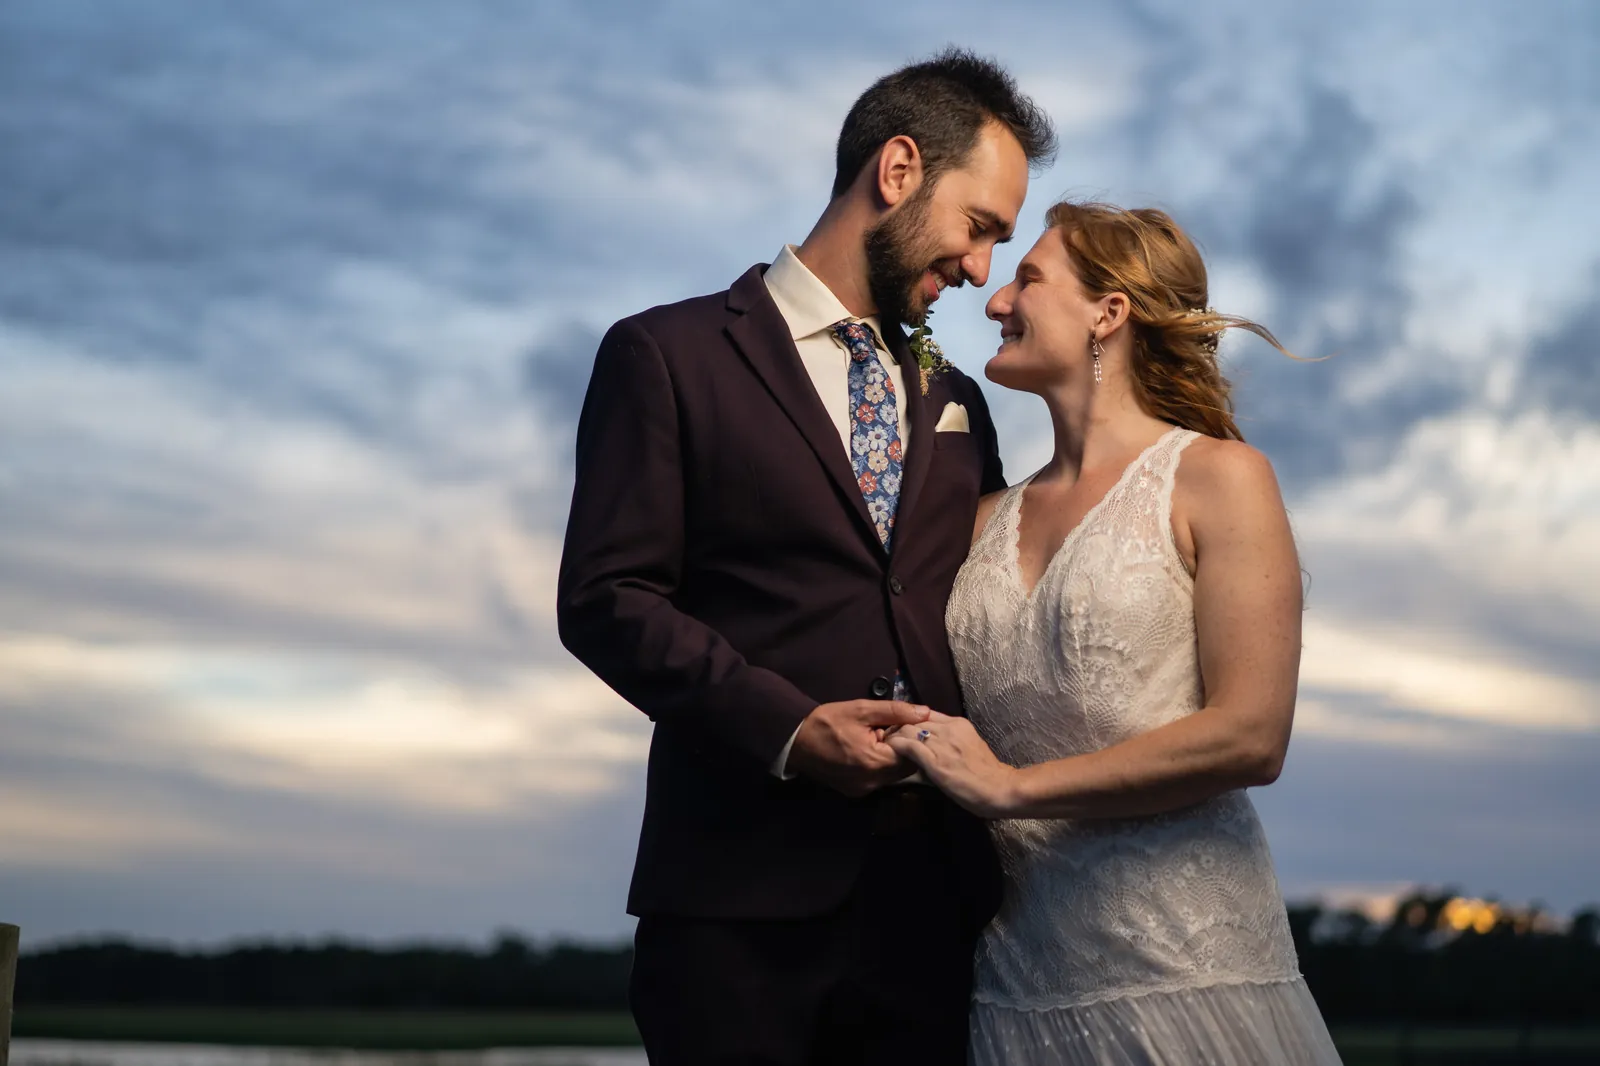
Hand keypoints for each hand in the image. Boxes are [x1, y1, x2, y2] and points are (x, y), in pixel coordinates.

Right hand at [789, 700, 930, 796]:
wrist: (794, 741)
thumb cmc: (827, 722)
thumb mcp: (861, 710)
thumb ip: (896, 711)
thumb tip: (925, 712)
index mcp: (875, 762)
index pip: (913, 755)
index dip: (914, 740)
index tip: (908, 726)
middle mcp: (872, 782)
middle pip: (905, 769)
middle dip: (905, 750)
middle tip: (892, 731)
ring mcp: (862, 790)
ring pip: (892, 776)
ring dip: (892, 759)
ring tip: (879, 739)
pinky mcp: (854, 792)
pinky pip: (878, 780)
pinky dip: (879, 767)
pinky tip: (868, 751)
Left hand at [885, 711, 1021, 817]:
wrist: (999, 788)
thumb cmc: (987, 774)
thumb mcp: (970, 746)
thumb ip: (952, 740)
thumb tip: (933, 742)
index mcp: (958, 723)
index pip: (926, 713)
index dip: (910, 720)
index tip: (902, 729)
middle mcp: (948, 728)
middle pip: (914, 720)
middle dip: (899, 727)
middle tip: (888, 737)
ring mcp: (941, 743)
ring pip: (908, 730)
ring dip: (894, 736)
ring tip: (887, 745)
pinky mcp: (934, 760)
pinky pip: (908, 746)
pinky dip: (896, 746)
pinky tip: (890, 751)